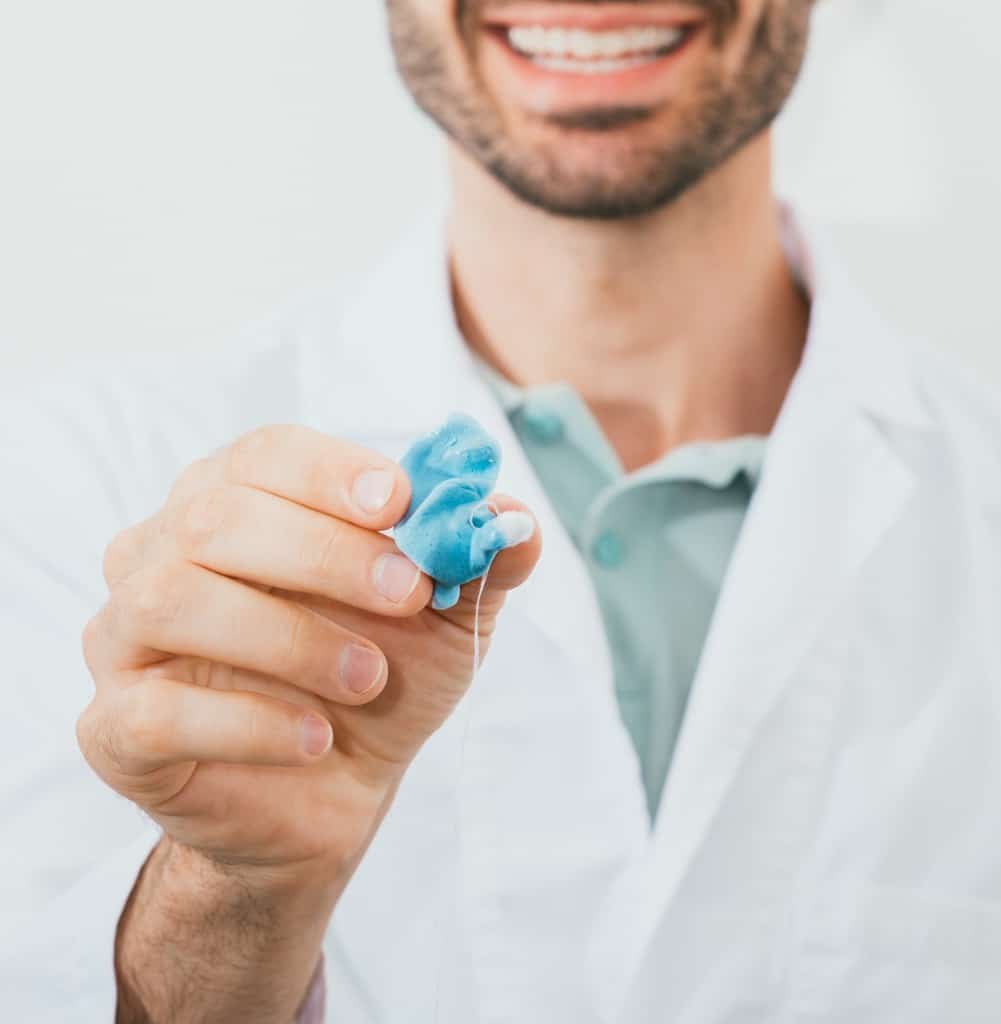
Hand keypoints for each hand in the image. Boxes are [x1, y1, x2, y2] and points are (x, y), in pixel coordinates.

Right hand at [77, 424, 540, 888]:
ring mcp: (125, 639)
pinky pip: (153, 712)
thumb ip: (479, 563)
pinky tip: (316, 738)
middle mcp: (162, 554)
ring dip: (289, 636)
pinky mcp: (114, 728)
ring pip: (171, 599)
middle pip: (215, 516)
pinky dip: (248, 722)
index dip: (331, 470)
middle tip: (410, 592)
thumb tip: (516, 519)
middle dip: (324, 552)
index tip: (402, 503)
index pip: (263, 455)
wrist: (330, 791)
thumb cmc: (377, 679)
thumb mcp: (447, 619)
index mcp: (236, 506)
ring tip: (368, 678)